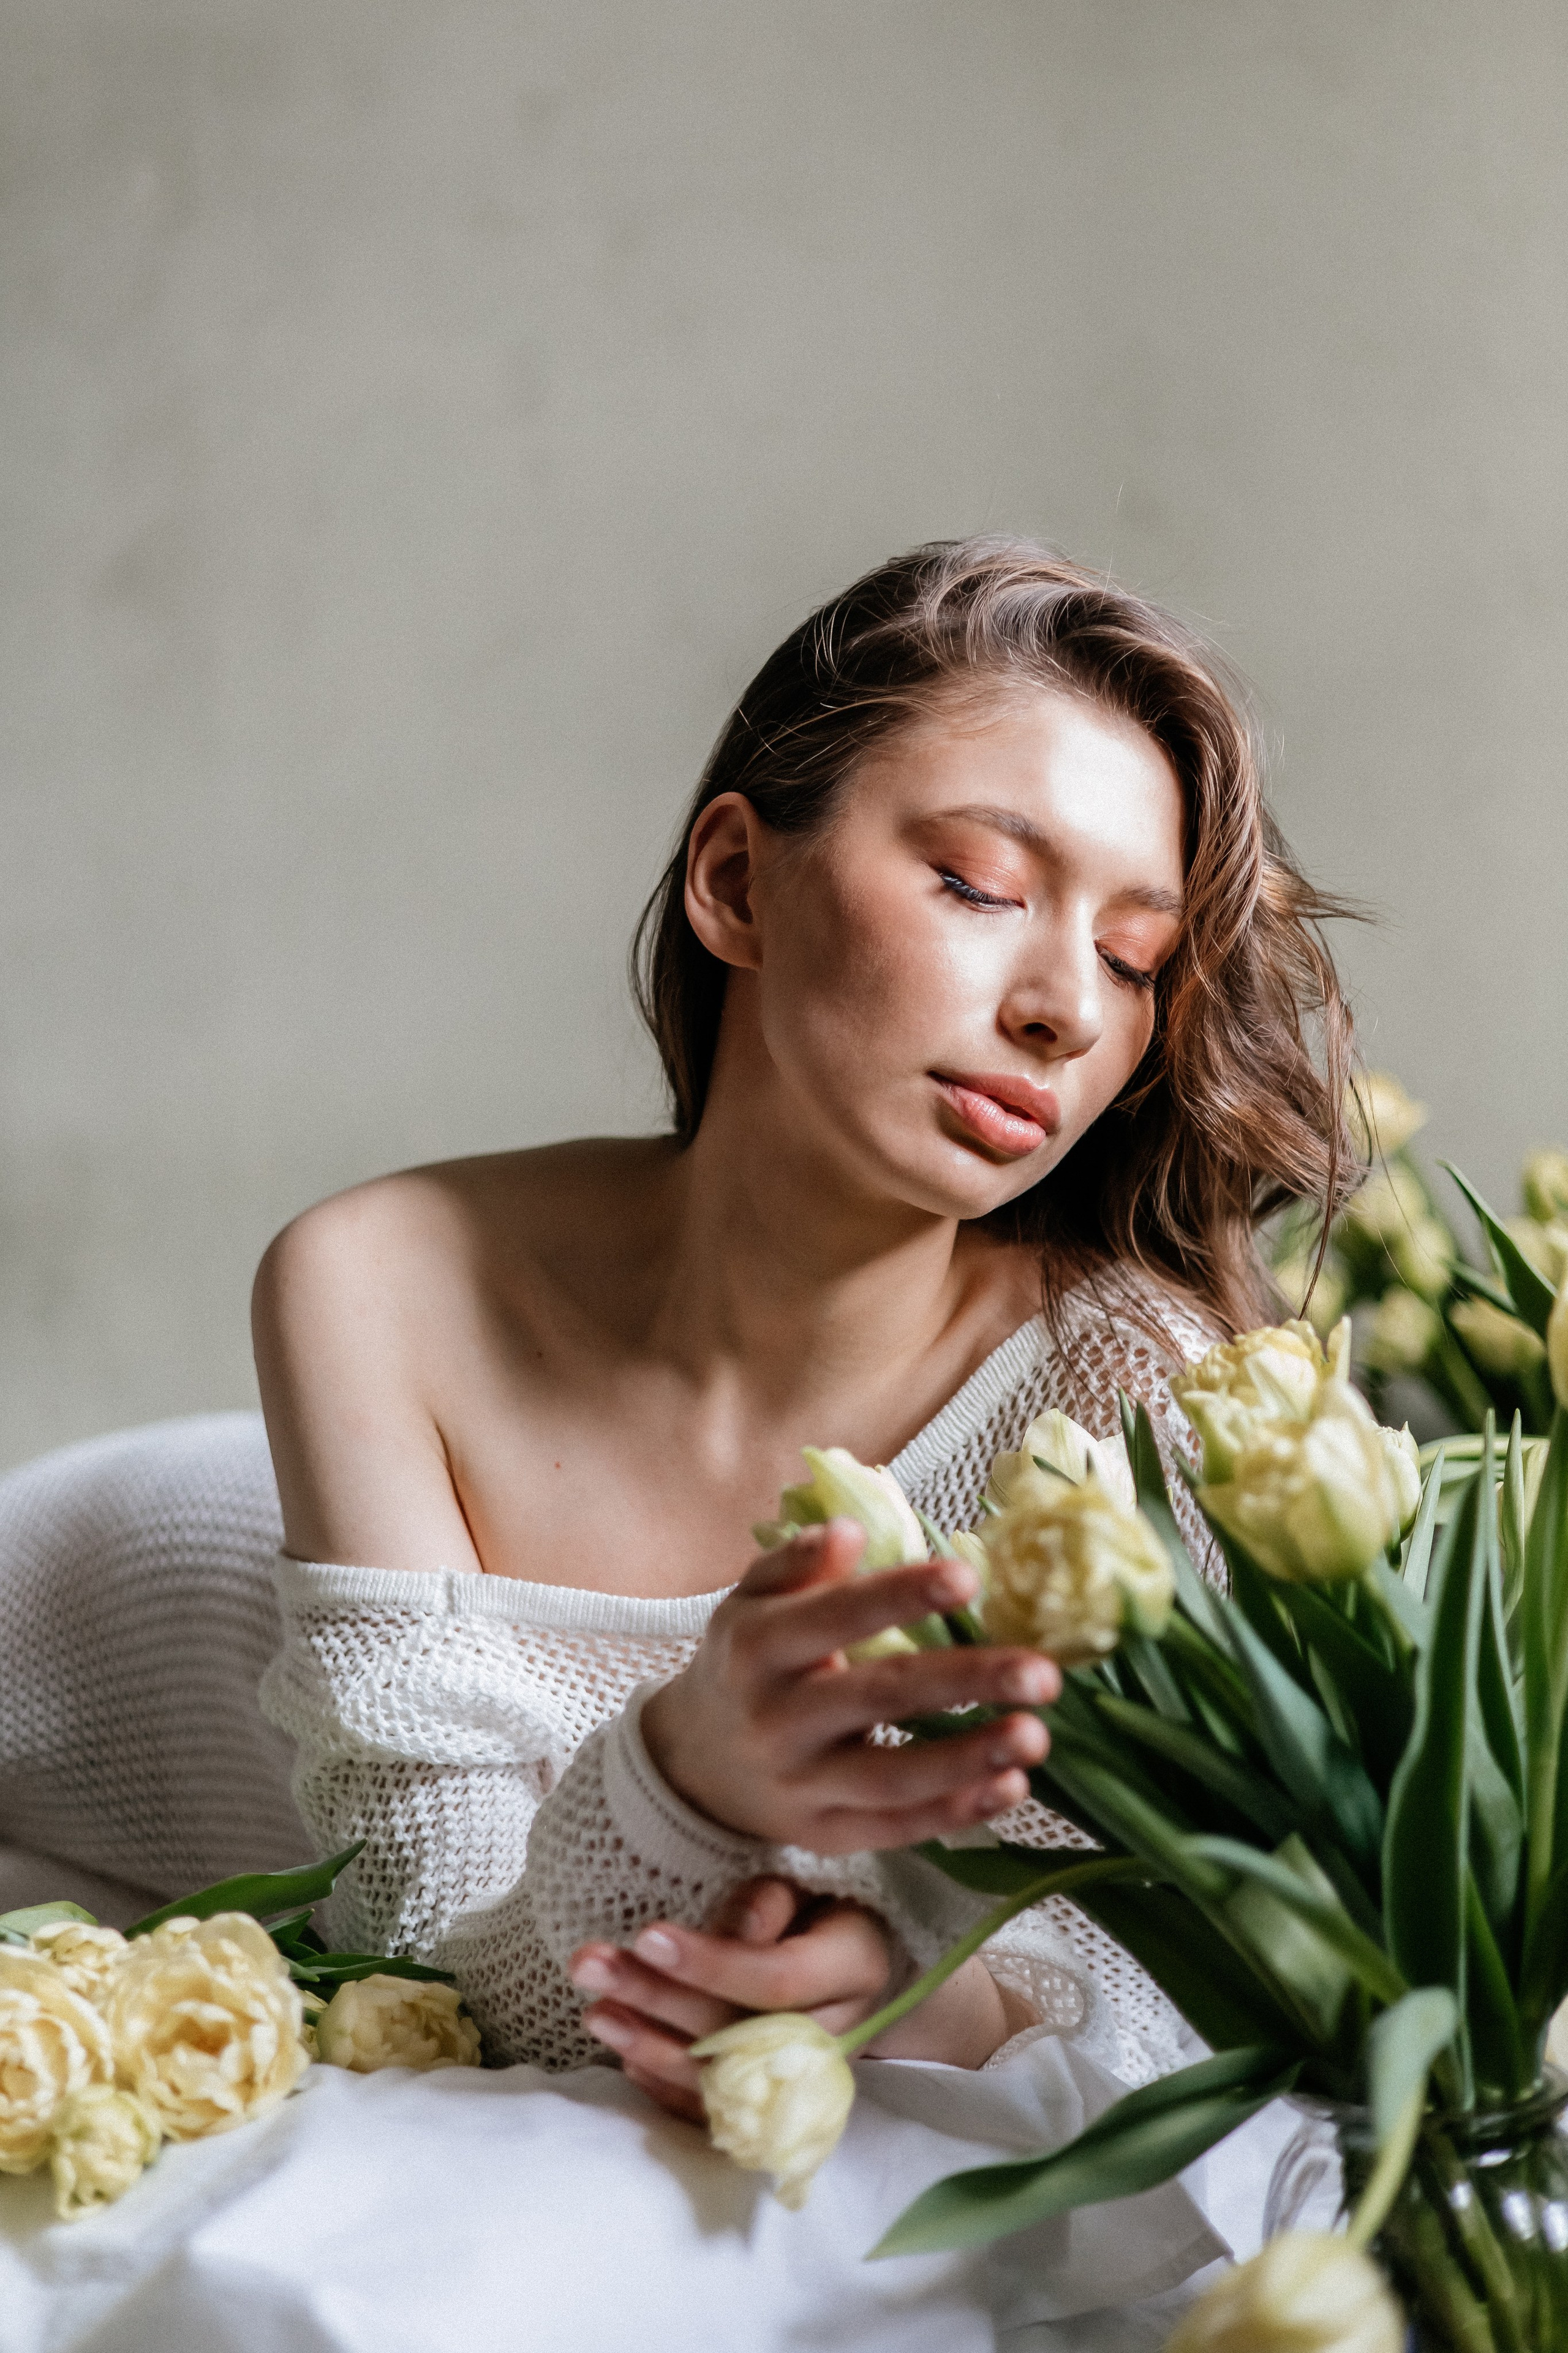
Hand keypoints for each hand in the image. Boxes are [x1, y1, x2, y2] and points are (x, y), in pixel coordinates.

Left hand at [570, 1877, 890, 2121]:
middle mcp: (831, 2039)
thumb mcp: (809, 1887)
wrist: (853, 1971)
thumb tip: (734, 1928)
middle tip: (588, 1964)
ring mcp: (801, 2082)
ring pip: (718, 2078)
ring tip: (595, 2013)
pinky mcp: (772, 2106)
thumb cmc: (821, 1913)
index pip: (776, 1979)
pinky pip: (713, 2111)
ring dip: (648, 2045)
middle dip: (656, 1998)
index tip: (646, 1936)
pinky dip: (666, 2088)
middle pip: (735, 2030)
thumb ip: (771, 1903)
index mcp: (852, 1972)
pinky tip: (626, 2058)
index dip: (710, 1962)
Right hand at [640, 1518, 1059, 1852]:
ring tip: (1037, 1736)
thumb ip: (795, 1563)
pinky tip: (1011, 1786)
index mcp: (757, 1648)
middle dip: (966, 1682)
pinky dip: (956, 1813)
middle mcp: (777, 1719)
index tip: (968, 1577)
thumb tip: (851, 1531)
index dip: (899, 1596)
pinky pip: (896, 1829)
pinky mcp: (825, 1834)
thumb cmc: (745, 1663)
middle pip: (879, 1698)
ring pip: (893, 1778)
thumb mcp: (750, 1601)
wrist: (696, 1761)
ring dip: (969, 1758)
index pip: (834, 1617)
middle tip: (1043, 1672)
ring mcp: (801, 1785)